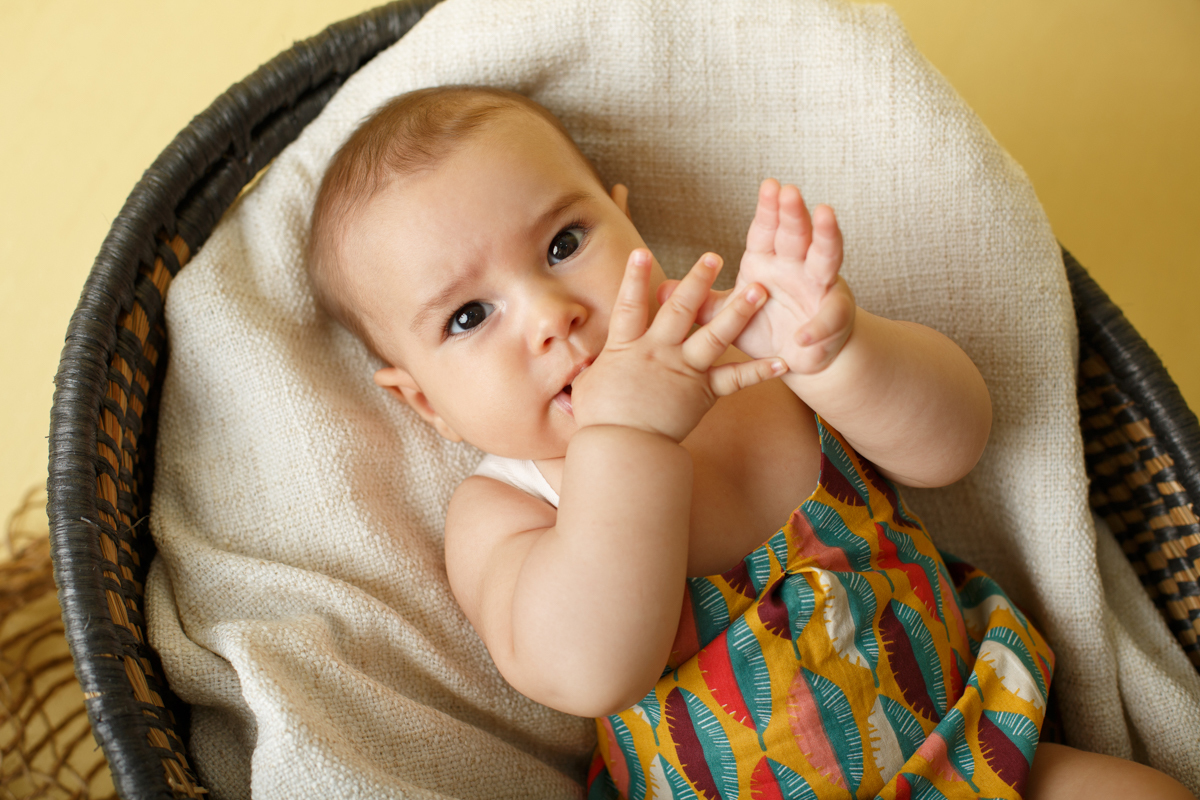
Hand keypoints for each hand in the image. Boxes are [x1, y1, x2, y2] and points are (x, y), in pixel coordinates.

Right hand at [572, 249, 785, 442]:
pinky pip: (735, 380)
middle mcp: (659, 352)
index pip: (630, 304)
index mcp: (628, 347)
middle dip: (697, 281)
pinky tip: (781, 361)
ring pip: (714, 335)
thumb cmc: (601, 421)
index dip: (634, 277)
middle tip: (713, 257)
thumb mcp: (588, 387)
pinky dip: (759, 371)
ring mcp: (684, 371)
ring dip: (737, 311)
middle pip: (680, 309)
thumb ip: (593, 369)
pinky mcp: (703, 393)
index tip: (640, 252)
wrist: (623, 450)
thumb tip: (580, 365)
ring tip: (758, 290)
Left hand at [657, 179, 855, 374]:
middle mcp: (797, 267)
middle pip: (797, 234)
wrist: (797, 358)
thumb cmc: (764, 327)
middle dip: (794, 212)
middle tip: (789, 190)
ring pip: (826, 257)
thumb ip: (701, 302)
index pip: (767, 230)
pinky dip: (818, 326)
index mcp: (768, 261)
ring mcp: (819, 288)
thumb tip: (661, 290)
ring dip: (826, 235)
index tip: (768, 184)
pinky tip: (805, 333)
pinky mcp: (833, 317)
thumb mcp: (728, 315)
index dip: (769, 209)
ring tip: (825, 213)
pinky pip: (828, 318)